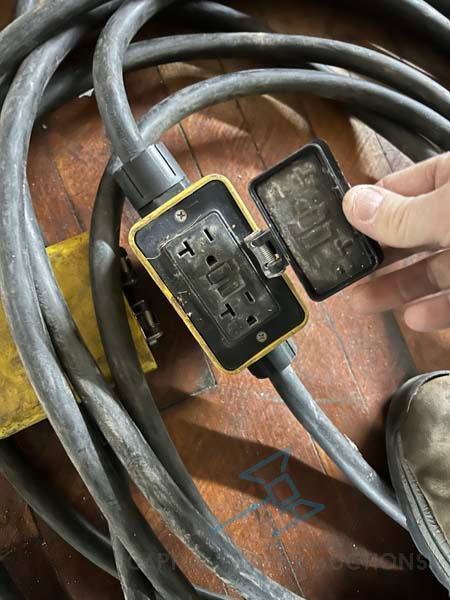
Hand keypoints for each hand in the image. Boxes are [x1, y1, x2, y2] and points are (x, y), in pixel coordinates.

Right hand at [343, 153, 449, 331]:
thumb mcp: (449, 212)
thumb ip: (402, 215)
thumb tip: (354, 206)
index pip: (403, 186)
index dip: (369, 206)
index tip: (340, 226)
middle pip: (411, 233)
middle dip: (376, 255)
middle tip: (346, 270)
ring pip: (431, 270)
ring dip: (396, 288)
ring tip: (364, 301)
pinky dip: (434, 310)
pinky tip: (415, 317)